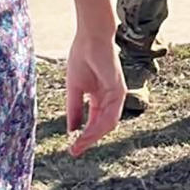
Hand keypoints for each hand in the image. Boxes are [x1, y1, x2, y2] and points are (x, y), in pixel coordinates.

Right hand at [66, 31, 125, 156]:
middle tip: (74, 151)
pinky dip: (98, 126)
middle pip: (101, 126)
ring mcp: (116, 95)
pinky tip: (87, 133)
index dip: (83, 135)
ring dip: (93, 136)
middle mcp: (110, 98)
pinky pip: (110, 114)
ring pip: (107, 124)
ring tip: (79, 145)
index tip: (71, 147)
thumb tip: (71, 129)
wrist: (90, 38)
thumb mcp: (74, 88)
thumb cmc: (82, 56)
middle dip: (88, 140)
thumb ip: (75, 109)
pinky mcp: (118, 91)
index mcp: (100, 97)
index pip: (94, 121)